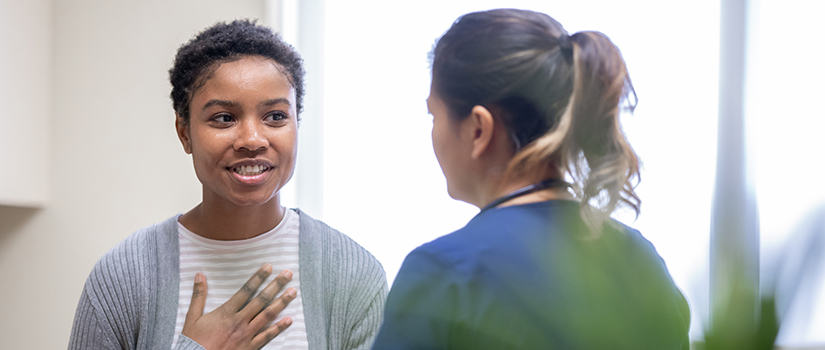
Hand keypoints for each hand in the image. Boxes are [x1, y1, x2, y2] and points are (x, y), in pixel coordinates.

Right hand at [181, 264, 296, 349]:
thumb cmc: (194, 342)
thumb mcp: (192, 318)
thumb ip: (198, 296)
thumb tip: (199, 275)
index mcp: (226, 312)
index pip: (246, 290)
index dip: (258, 277)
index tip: (269, 267)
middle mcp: (239, 321)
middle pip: (261, 300)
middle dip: (276, 285)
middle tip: (288, 274)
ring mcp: (246, 335)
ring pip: (268, 315)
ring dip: (282, 303)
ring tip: (293, 292)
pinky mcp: (249, 347)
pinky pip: (267, 336)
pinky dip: (279, 328)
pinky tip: (289, 320)